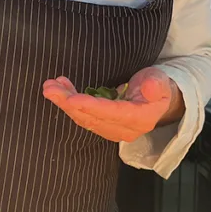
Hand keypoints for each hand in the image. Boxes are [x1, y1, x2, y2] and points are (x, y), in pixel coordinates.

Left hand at [42, 67, 183, 142]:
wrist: (160, 101)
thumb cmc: (159, 87)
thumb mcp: (161, 81)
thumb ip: (156, 84)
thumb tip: (149, 88)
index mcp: (140, 119)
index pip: (112, 113)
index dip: (91, 107)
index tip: (72, 99)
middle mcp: (124, 130)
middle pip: (92, 118)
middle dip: (68, 103)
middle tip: (49, 88)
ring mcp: (112, 130)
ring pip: (84, 119)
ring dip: (65, 103)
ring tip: (50, 86)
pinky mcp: (103, 126)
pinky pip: (83, 117)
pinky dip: (70, 104)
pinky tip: (60, 89)